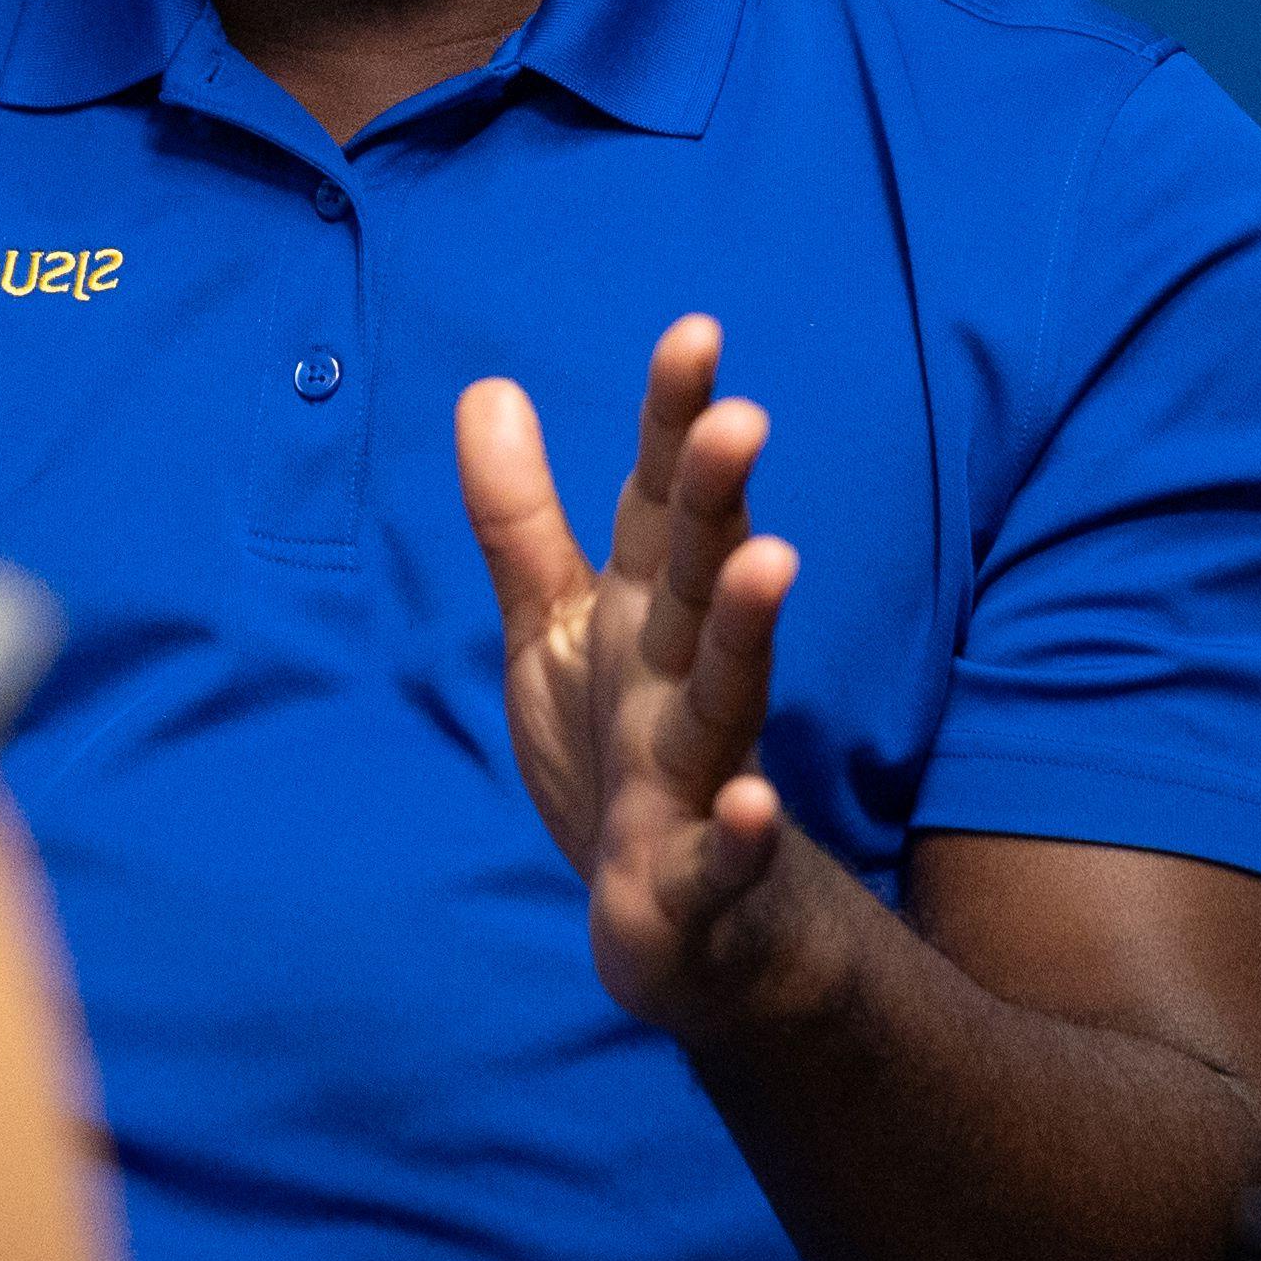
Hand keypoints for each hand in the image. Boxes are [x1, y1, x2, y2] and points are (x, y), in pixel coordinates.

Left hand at [458, 317, 816, 1039]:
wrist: (676, 928)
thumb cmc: (615, 757)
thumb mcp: (553, 629)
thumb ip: (521, 520)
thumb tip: (486, 385)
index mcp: (648, 614)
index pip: (661, 503)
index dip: (674, 422)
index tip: (694, 331)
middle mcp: (682, 678)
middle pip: (701, 579)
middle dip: (718, 501)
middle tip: (740, 418)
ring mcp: (697, 777)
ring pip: (729, 694)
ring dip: (752, 629)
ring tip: (774, 556)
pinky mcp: (697, 879)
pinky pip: (722, 858)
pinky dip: (741, 837)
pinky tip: (752, 809)